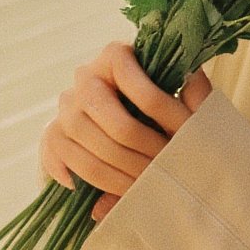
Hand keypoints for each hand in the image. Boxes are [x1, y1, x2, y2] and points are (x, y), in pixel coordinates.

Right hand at [40, 42, 211, 223]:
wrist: (133, 113)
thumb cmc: (165, 104)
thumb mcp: (187, 95)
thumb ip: (196, 92)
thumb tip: (192, 82)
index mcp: (117, 55)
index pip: (146, 93)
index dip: (170, 122)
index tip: (188, 141)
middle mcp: (85, 76)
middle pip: (119, 126)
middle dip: (148, 155)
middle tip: (168, 171)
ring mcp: (65, 106)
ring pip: (94, 151)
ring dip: (125, 176)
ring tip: (147, 186)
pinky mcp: (54, 134)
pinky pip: (64, 163)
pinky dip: (85, 181)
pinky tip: (105, 195)